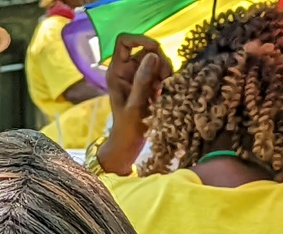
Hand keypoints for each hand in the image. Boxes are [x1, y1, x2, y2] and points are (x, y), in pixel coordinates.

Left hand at [101, 34, 172, 172]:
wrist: (129, 144)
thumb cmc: (127, 127)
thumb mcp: (135, 104)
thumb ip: (142, 79)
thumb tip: (152, 55)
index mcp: (116, 71)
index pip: (125, 41)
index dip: (140, 40)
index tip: (156, 50)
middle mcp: (126, 70)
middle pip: (146, 51)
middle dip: (159, 61)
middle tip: (165, 79)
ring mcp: (136, 77)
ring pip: (155, 62)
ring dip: (164, 72)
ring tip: (163, 89)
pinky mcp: (146, 84)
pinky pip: (159, 73)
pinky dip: (165, 80)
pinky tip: (163, 93)